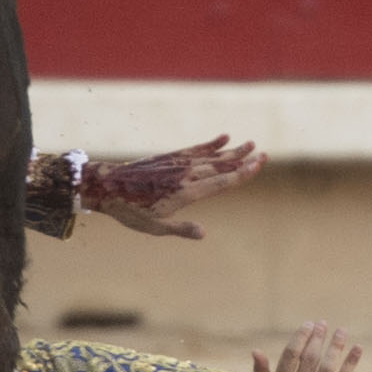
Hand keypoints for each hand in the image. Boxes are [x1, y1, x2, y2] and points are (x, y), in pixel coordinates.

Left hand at [84, 136, 262, 239]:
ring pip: (211, 156)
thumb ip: (181, 229)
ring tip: (249, 143)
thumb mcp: (154, 227)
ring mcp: (178, 164)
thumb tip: (204, 234)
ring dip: (231, 150)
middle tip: (263, 154)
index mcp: (186, 193)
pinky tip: (222, 137)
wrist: (107, 186)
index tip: (258, 165)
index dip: (242, 173)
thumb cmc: (129, 210)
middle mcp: (185, 175)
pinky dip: (209, 144)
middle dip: (243, 160)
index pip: (221, 181)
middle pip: (221, 166)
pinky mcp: (169, 157)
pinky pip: (194, 149)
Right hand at [252, 322, 362, 371]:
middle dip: (318, 338)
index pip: (291, 356)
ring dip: (336, 347)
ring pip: (327, 369)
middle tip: (323, 323)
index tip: (308, 324)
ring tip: (341, 331)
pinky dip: (350, 364)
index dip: (301, 338)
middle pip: (310, 360)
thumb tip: (256, 350)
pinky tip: (357, 348)